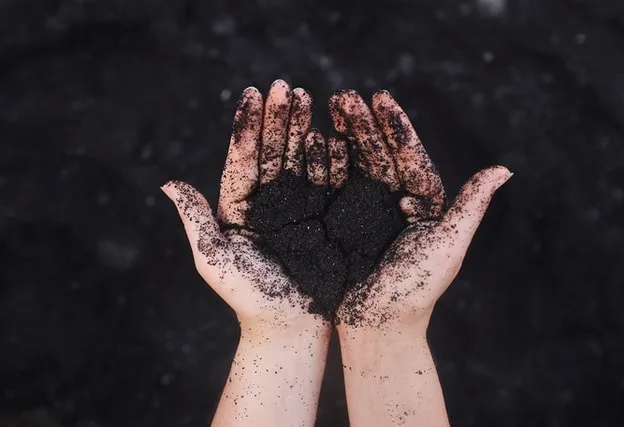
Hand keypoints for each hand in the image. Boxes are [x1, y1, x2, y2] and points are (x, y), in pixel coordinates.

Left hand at [162, 81, 335, 426]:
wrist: (290, 327)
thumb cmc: (249, 298)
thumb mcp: (215, 259)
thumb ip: (195, 219)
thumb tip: (166, 183)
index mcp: (240, 206)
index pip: (243, 158)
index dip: (247, 126)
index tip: (253, 94)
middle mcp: (269, 202)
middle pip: (273, 151)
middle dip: (279, 118)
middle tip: (286, 86)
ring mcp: (298, 207)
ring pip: (299, 159)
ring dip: (304, 128)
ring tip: (309, 97)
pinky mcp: (324, 216)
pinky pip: (326, 181)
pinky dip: (330, 157)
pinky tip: (334, 132)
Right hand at [330, 89, 511, 331]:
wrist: (378, 327)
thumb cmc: (417, 291)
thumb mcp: (447, 246)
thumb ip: (471, 208)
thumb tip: (505, 170)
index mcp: (423, 204)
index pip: (409, 157)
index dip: (396, 127)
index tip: (381, 98)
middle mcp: (394, 203)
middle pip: (378, 155)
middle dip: (363, 124)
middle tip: (344, 95)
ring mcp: (365, 211)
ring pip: (353, 165)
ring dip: (341, 136)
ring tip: (326, 106)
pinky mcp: (340, 223)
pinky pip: (331, 187)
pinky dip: (321, 163)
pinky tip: (311, 139)